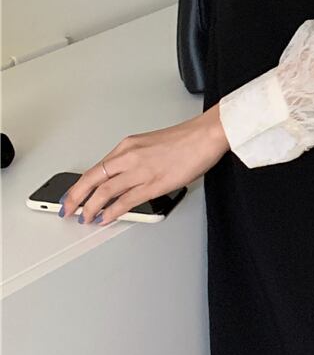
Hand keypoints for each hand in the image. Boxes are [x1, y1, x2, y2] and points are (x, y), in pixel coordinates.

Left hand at [58, 104, 229, 225]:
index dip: (79, 185)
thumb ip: (136, 160)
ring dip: (91, 207)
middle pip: (92, 179)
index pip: (95, 168)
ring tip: (85, 218)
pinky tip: (106, 218)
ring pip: (104, 191)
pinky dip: (112, 211)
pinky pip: (126, 200)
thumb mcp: (152, 145)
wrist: (206, 135)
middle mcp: (130, 156)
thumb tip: (126, 179)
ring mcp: (141, 170)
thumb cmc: (186, 139)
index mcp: (128, 145)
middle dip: (75, 198)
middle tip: (67, 210)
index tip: (72, 196)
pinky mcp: (154, 183)